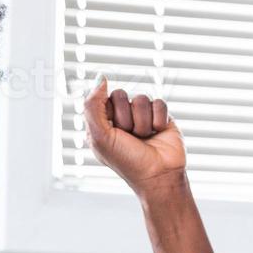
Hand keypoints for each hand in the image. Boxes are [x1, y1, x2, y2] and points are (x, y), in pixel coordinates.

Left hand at [83, 74, 188, 199]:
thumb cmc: (127, 161)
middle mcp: (120, 118)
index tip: (113, 132)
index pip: (101, 98)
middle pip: (121, 95)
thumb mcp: (100, 137)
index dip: (109, 114)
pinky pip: (158, 102)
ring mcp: (141, 116)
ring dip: (142, 122)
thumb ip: (93, 106)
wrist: (158, 176)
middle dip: (126, 118)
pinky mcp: (160, 116)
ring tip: (144, 138)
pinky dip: (158, 120)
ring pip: (141, 98)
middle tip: (130, 137)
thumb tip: (101, 77)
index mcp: (101, 123)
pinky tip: (157, 133)